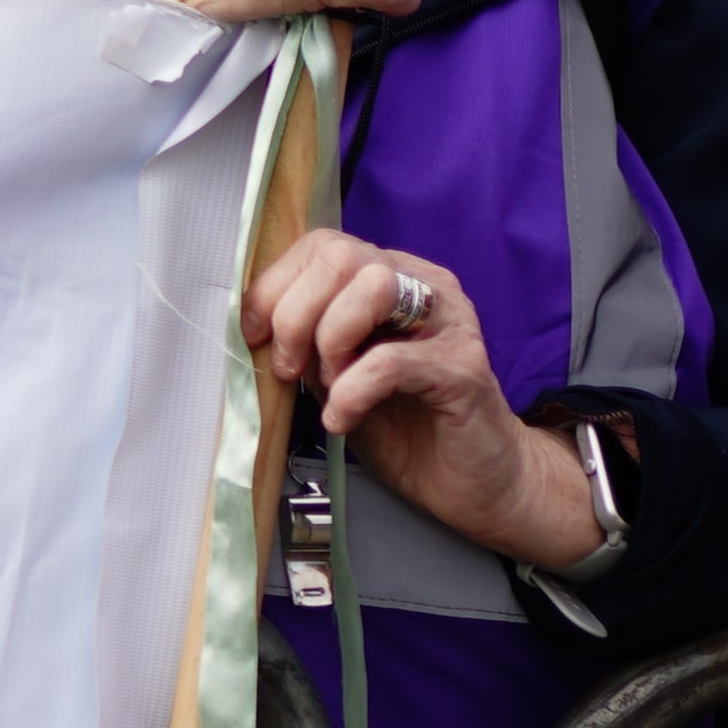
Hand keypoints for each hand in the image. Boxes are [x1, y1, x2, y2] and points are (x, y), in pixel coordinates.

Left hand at [245, 232, 603, 567]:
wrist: (472, 482)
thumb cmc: (405, 426)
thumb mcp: (337, 372)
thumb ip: (307, 338)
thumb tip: (255, 322)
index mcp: (391, 279)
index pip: (323, 245)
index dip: (276, 285)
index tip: (255, 334)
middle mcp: (424, 287)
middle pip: (342, 256)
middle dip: (297, 313)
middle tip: (293, 370)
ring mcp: (450, 322)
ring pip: (373, 287)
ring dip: (332, 340)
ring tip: (331, 388)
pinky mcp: (464, 368)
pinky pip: (392, 360)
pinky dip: (352, 390)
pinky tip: (344, 418)